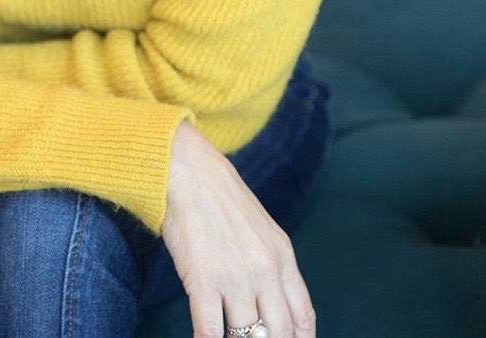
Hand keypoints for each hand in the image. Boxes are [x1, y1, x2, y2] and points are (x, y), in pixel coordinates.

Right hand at [161, 121, 315, 337]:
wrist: (189, 169)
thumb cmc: (220, 197)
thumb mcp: (261, 229)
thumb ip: (272, 264)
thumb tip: (273, 303)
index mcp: (282, 255)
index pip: (302, 315)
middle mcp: (265, 269)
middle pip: (280, 332)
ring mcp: (235, 277)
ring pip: (247, 335)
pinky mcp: (204, 280)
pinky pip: (210, 330)